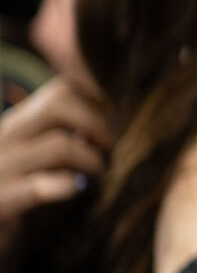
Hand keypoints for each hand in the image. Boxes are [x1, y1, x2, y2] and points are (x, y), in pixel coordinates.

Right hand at [0, 77, 110, 263]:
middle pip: (58, 104)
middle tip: (108, 149)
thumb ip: (64, 119)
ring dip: (92, 160)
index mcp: (15, 124)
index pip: (62, 88)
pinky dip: (67, 186)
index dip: (98, 105)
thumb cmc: (21, 192)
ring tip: (94, 176)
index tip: (110, 128)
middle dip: (98, 123)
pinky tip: (76, 190)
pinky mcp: (0, 202)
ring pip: (59, 145)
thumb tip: (84, 70)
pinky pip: (38, 187)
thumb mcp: (37, 150)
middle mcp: (2, 139)